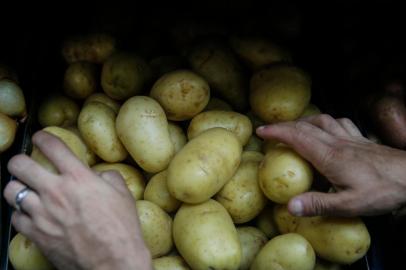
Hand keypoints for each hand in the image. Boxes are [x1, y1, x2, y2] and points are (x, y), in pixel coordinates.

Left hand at [3, 131, 151, 269]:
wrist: (113, 260)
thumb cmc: (121, 228)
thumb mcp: (122, 194)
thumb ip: (107, 177)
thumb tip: (99, 175)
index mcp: (79, 178)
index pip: (53, 147)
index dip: (43, 137)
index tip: (41, 137)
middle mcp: (56, 192)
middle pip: (20, 166)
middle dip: (19, 160)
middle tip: (23, 163)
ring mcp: (42, 214)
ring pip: (12, 191)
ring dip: (17, 187)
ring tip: (24, 189)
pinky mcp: (36, 234)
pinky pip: (16, 218)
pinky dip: (21, 214)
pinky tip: (29, 214)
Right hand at [256, 114, 405, 216]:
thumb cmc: (383, 190)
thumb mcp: (350, 204)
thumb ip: (318, 204)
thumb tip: (290, 206)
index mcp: (329, 156)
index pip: (297, 137)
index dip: (276, 132)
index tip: (261, 131)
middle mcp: (337, 142)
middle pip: (305, 126)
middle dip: (284, 125)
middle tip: (269, 129)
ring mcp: (350, 138)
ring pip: (322, 120)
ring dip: (304, 120)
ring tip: (294, 126)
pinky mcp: (361, 139)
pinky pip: (340, 122)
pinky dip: (327, 121)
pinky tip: (327, 126)